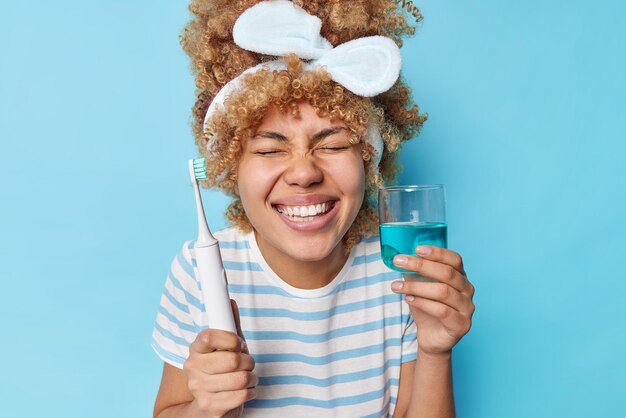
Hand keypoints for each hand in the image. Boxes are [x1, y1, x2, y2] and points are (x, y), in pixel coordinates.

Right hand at [183, 300, 256, 417]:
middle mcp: (192, 368)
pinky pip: (242, 395)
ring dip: (251, 378)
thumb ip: (229, 325)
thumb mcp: (226, 347)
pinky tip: (245, 390)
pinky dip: (250, 391)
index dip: (230, 339)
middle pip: (231, 360)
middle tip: (247, 363)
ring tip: (248, 377)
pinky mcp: (209, 406)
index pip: (209, 337)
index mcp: (195, 349)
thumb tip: (230, 302)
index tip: (239, 344)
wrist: (208, 405)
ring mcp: (198, 388)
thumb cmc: (221, 371)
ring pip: (240, 378)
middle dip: (248, 361)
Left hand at [391, 246, 474, 357]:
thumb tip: (400, 257)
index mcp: (461, 277)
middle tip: (399, 262)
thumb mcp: (420, 287)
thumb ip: (415, 273)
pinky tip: (408, 299)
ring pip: (442, 292)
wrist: (432, 337)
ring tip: (396, 286)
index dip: (437, 252)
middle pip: (447, 273)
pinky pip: (441, 311)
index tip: (417, 249)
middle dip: (420, 265)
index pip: (454, 259)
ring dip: (416, 287)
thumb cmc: (427, 308)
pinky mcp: (461, 324)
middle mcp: (467, 290)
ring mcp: (467, 308)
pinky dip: (422, 303)